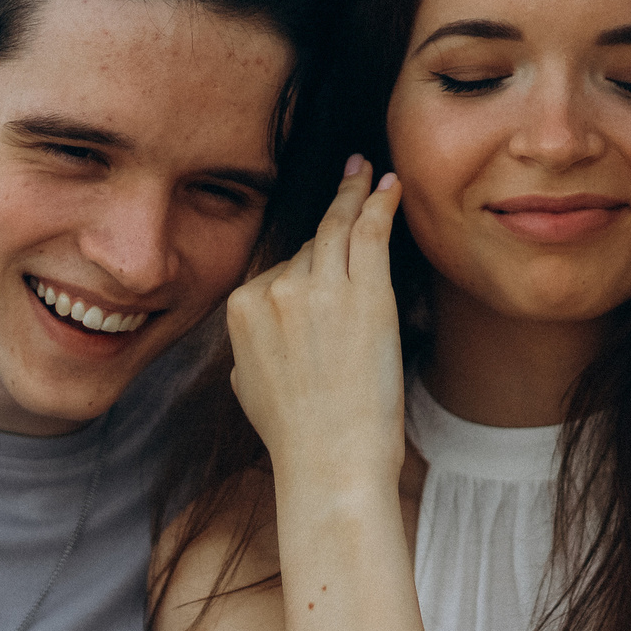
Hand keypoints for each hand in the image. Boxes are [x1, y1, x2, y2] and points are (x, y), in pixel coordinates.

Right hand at [222, 155, 405, 489]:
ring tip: (365, 170)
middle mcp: (275, 289)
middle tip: (350, 184)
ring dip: (353, 195)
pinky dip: (378, 202)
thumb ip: (251, 341)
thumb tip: (263, 325)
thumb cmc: (293, 434)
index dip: (304, 269)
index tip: (320, 254)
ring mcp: (319, 288)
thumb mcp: (246, 382)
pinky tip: (388, 183)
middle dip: (329, 238)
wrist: (330, 460)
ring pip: (336, 229)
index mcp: (242, 307)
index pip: (277, 269)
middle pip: (306, 249)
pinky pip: (369, 232)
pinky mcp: (364, 294)